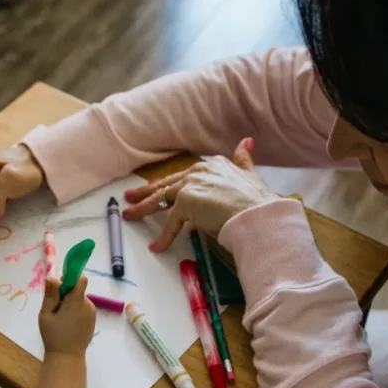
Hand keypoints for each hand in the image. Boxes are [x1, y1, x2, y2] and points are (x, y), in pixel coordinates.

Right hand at [38, 276, 95, 356]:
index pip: (80, 279)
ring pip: (80, 298)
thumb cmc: (53, 336)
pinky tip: (68, 323)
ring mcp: (92, 313)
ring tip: (60, 318)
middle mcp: (87, 305)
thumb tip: (51, 276)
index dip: (71, 278)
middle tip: (55, 308)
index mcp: (76, 302)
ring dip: (71, 303)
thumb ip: (50, 295)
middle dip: (67, 293)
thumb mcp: (46, 314)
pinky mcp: (93, 319)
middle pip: (78, 290)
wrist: (67, 357)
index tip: (59, 286)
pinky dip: (76, 310)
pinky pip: (83, 307)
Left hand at [123, 138, 276, 251]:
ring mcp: (191, 185)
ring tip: (129, 215)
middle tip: (130, 196)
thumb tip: (247, 142)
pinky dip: (164, 237)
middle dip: (146, 191)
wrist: (258, 215)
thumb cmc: (258, 202)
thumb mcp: (251, 175)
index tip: (156, 187)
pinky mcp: (186, 202)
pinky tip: (157, 246)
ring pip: (161, 199)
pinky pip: (170, 223)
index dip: (168, 183)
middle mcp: (199, 170)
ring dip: (143, 208)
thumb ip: (244, 160)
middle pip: (166, 184)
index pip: (183, 175)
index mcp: (213, 165)